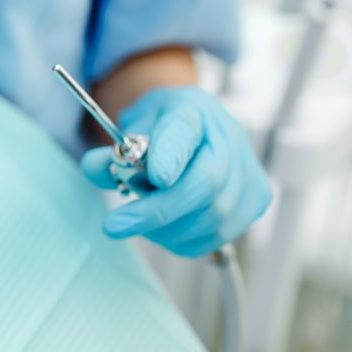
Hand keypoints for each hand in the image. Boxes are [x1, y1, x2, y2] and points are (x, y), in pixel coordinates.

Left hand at [80, 86, 271, 256]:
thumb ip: (111, 151)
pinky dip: (184, 240)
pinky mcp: (256, 200)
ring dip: (167, 229)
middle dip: (157, 211)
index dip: (171, 155)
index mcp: (192, 110)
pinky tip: (164, 230)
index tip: (154, 177)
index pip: (184, 130)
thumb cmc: (160, 129)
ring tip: (139, 221)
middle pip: (205, 183)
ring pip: (214, 216)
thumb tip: (95, 168)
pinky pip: (220, 234)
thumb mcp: (129, 128)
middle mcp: (228, 137)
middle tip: (115, 226)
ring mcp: (248, 169)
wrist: (195, 127)